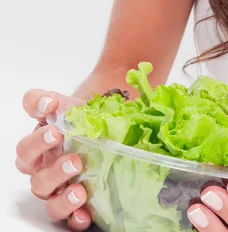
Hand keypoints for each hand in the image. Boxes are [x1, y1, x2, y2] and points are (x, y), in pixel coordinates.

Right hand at [16, 89, 90, 229]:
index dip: (37, 142)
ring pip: (49, 200)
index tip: (55, 131)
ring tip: (79, 191)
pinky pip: (69, 218)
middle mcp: (44, 170)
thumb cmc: (82, 119)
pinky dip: (74, 218)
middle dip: (53, 170)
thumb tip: (46, 102)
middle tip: (74, 160)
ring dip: (62, 198)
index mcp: (39, 148)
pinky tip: (84, 214)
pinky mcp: (75, 204)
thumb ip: (52, 101)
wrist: (108, 128)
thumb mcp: (69, 105)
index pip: (27, 148)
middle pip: (36, 177)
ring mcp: (58, 188)